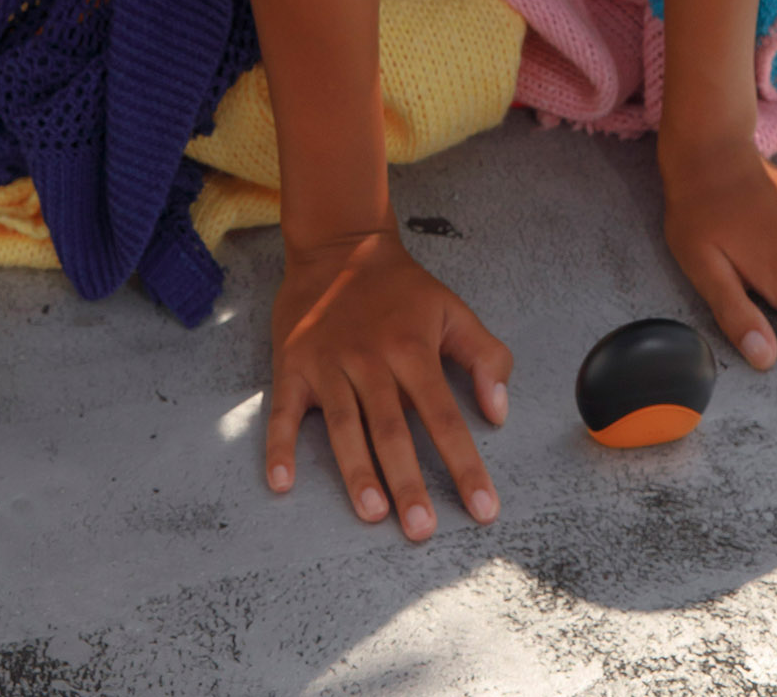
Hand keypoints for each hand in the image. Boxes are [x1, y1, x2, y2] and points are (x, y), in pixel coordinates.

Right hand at [265, 227, 511, 538]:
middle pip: (392, 429)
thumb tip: (498, 412)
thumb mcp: (452, 309)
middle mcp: (370, 360)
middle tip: (422, 530)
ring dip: (356, 470)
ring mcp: (328, 364)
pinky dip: (278, 447)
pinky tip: (282, 483)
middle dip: (408, 482)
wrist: (337, 245)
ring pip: (343, 426)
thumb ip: (484, 356)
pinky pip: (282, 411)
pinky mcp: (293, 366)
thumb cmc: (401, 288)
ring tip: (372, 512)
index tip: (483, 509)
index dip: (465, 464)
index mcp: (412, 349)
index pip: (444, 416)